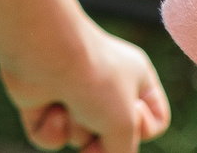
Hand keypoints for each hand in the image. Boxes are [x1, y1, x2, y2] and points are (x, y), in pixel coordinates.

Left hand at [4, 24, 170, 149]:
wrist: (42, 52)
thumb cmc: (93, 80)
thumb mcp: (125, 126)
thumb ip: (122, 152)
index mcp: (136, 77)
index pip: (156, 121)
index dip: (144, 128)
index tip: (132, 111)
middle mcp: (104, 85)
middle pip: (114, 137)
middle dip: (104, 133)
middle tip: (96, 111)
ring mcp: (71, 93)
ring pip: (80, 139)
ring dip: (75, 128)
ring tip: (68, 100)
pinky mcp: (40, 102)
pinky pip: (51, 139)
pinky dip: (50, 131)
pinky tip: (47, 106)